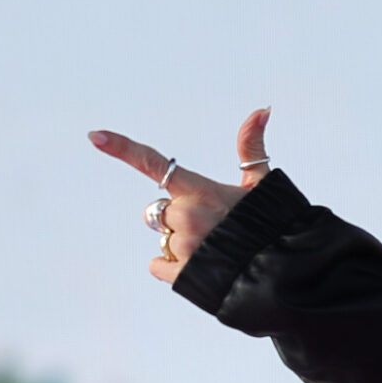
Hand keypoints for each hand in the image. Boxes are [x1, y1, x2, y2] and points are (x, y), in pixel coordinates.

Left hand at [90, 108, 272, 282]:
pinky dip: (173, 268)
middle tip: (215, 227)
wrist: (287, 270)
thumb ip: (251, 146)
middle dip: (180, 217)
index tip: (94, 136)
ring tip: (217, 250)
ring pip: (164, 239)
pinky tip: (202, 268)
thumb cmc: (274, 224)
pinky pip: (157, 265)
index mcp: (201, 190)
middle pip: (161, 211)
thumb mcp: (262, 184)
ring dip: (184, 244)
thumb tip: (263, 109)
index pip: (154, 163)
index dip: (122, 148)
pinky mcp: (181, 273)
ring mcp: (183, 246)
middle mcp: (187, 216)